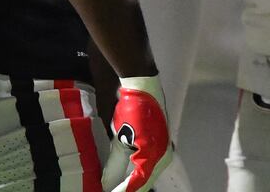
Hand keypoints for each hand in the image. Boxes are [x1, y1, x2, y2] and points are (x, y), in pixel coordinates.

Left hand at [107, 76, 174, 191]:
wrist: (143, 88)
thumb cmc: (133, 110)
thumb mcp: (121, 140)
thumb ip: (115, 165)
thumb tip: (105, 185)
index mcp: (156, 156)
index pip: (138, 183)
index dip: (122, 191)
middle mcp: (164, 157)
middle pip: (144, 183)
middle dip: (128, 189)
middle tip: (110, 191)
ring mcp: (164, 151)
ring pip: (147, 177)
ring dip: (132, 184)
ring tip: (115, 187)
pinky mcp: (160, 146)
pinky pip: (148, 167)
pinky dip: (136, 174)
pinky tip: (125, 178)